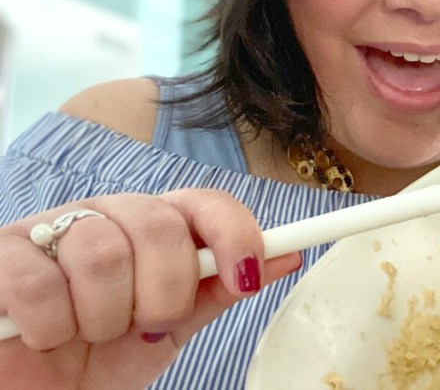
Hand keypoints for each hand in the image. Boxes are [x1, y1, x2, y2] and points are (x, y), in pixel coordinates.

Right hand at [0, 189, 301, 388]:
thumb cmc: (98, 360)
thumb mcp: (171, 328)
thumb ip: (219, 291)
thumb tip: (286, 256)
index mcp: (150, 227)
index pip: (204, 203)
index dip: (234, 233)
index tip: (247, 275)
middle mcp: (104, 217)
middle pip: (160, 226)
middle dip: (164, 293)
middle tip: (146, 326)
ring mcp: (47, 231)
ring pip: (102, 252)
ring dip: (104, 317)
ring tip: (89, 335)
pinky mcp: (0, 257)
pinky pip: (39, 283)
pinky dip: (52, 326)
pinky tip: (45, 336)